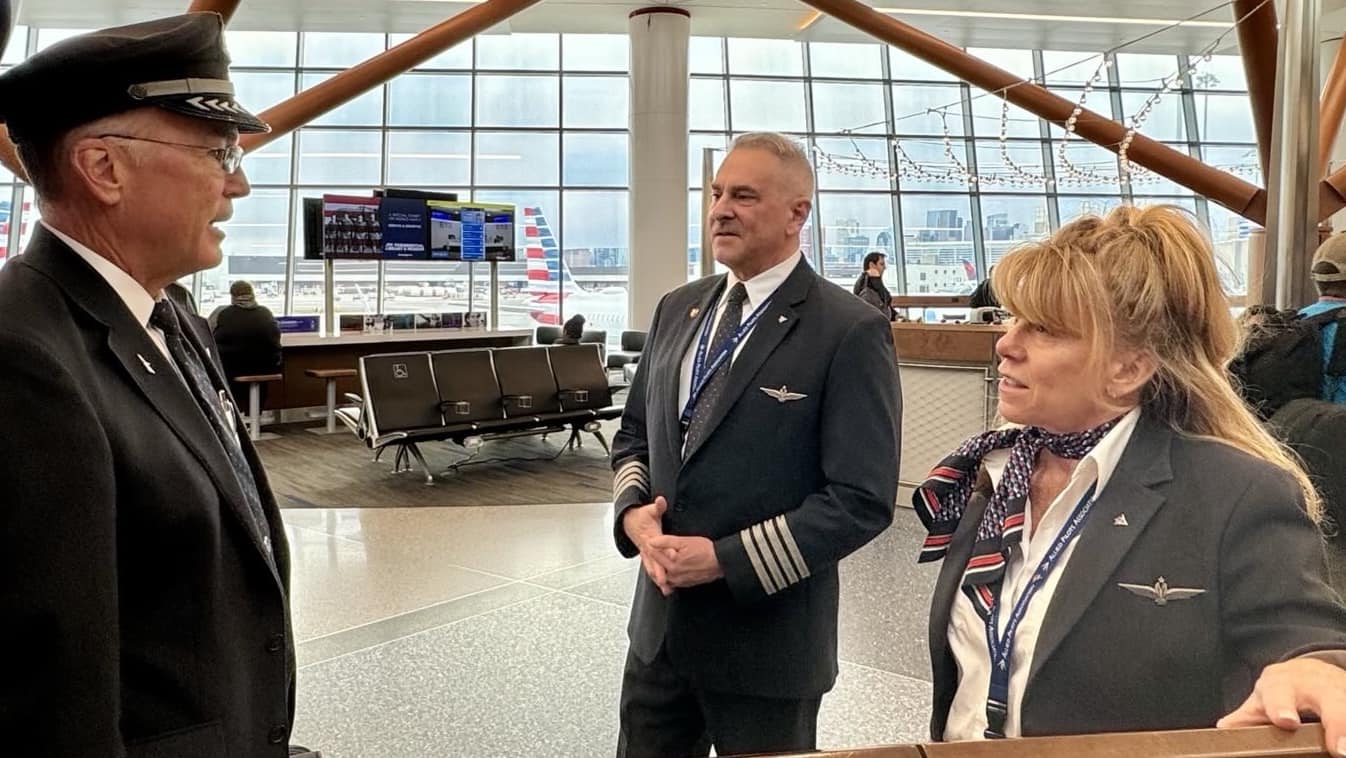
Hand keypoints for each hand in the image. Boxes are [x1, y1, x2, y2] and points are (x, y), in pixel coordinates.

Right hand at [623, 497, 674, 595]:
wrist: (629, 523)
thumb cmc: (641, 517)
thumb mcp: (650, 510)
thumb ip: (657, 506)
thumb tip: (661, 500)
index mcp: (649, 536)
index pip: (658, 544)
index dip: (665, 549)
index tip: (673, 555)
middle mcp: (647, 547)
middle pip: (654, 560)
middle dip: (659, 571)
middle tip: (666, 580)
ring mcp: (646, 554)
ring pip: (651, 568)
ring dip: (657, 578)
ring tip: (666, 589)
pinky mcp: (647, 558)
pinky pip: (651, 570)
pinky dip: (657, 579)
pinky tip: (665, 588)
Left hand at [645, 534, 722, 588]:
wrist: (721, 562)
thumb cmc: (706, 551)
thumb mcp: (684, 541)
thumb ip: (665, 542)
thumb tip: (651, 541)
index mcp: (672, 564)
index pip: (653, 554)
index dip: (648, 543)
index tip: (644, 537)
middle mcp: (674, 575)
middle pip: (656, 566)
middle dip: (650, 556)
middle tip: (646, 546)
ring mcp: (679, 581)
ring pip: (662, 574)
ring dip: (657, 566)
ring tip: (655, 555)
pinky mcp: (685, 583)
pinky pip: (670, 580)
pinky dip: (666, 573)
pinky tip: (667, 567)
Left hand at [1217, 657, 1345, 756]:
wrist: (1309, 673)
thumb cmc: (1282, 692)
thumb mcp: (1262, 700)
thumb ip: (1245, 718)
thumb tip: (1224, 730)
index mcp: (1282, 683)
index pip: (1280, 692)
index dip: (1282, 705)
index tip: (1286, 722)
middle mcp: (1316, 684)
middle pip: (1330, 697)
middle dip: (1337, 720)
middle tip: (1340, 749)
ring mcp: (1341, 690)